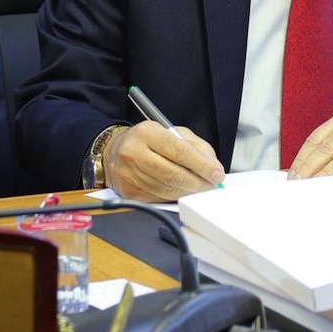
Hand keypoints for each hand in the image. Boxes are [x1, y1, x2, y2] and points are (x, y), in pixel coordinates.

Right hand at [106, 121, 225, 201]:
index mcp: (147, 132)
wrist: (115, 151)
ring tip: (199, 189)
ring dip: (188, 192)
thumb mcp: (172, 133)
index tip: (217, 174)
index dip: (202, 165)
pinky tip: (181, 192)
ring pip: (166, 189)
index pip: (180, 152)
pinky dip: (173, 197)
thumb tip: (214, 168)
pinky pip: (157, 198)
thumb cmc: (148, 141)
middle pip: (173, 174)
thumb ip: (195, 147)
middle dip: (198, 183)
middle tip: (211, 186)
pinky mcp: (127, 191)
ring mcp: (128, 173)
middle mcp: (134, 152)